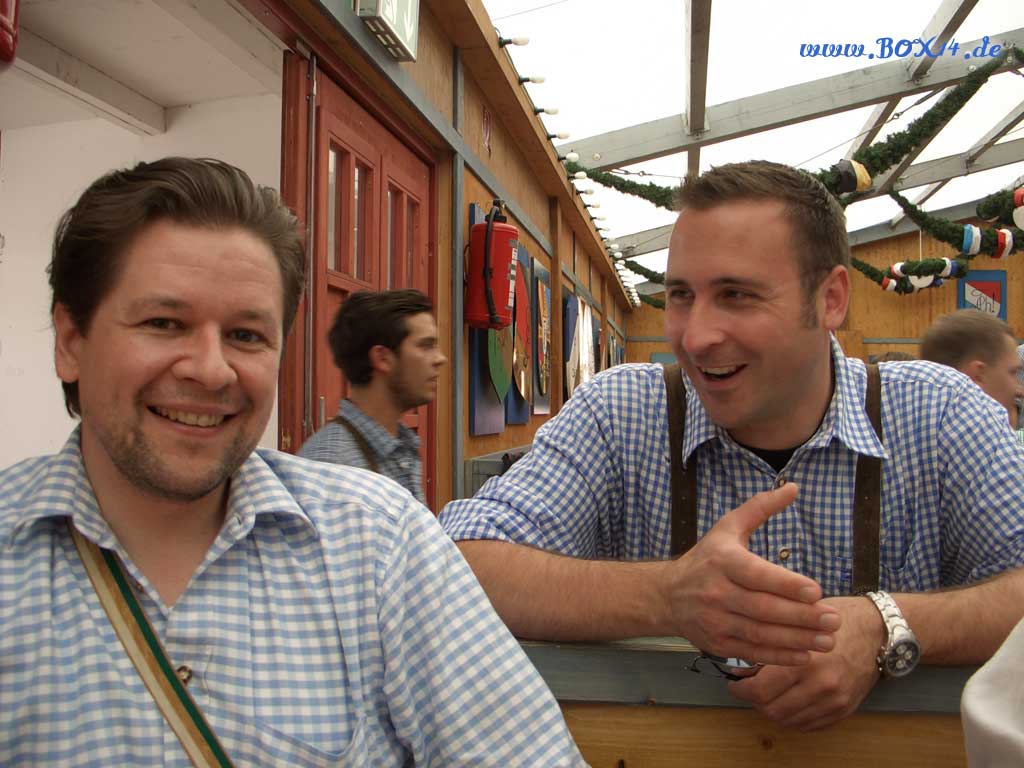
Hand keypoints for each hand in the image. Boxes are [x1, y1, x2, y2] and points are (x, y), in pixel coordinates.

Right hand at [663, 483, 841, 665]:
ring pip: (760, 633)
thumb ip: (760, 508)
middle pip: (763, 608)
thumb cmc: (706, 559)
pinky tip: (804, 654)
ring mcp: (715, 620)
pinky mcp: (717, 643)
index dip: (786, 584)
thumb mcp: (728, 528)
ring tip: (827, 640)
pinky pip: (752, 651)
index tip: (817, 591)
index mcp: (722, 561)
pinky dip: (779, 656)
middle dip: (801, 617)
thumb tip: (793, 487)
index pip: (757, 574)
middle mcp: (716, 591)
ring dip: (797, 639)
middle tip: (833, 620)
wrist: (667, 595)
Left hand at [727, 595, 884, 729]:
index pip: (760, 690)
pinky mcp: (844, 710)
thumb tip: (741, 666)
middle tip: (749, 689)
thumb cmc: (835, 620)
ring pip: (789, 720)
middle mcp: (821, 687)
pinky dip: (794, 717)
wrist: (878, 631)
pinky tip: (789, 700)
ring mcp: (834, 701)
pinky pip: (810, 725)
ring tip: (768, 693)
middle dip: (755, 702)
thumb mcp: (798, 623)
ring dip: (773, 710)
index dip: (741, 690)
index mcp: (806, 662)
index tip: (735, 684)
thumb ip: (771, 645)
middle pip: (772, 710)